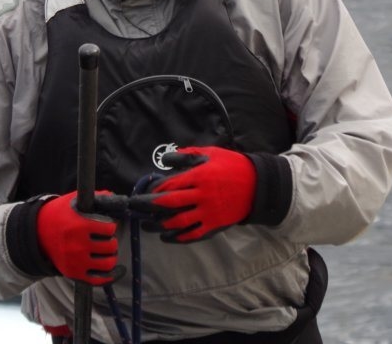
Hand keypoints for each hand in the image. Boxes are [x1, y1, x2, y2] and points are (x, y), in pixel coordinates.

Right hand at [36, 191, 118, 284]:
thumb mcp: (74, 201)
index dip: (110, 225)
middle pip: (110, 246)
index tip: (107, 225)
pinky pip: (97, 279)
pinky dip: (109, 276)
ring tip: (107, 251)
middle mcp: (78, 245)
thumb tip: (114, 196)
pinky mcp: (74, 273)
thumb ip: (96, 198)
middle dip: (111, 240)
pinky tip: (115, 270)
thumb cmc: (59, 214)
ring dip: (111, 256)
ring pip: (107, 263)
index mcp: (80, 225)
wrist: (38, 233)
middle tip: (106, 238)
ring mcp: (76, 262)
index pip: (109, 228)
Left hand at [130, 146, 256, 242]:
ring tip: (146, 225)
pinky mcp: (214, 225)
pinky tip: (166, 237)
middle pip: (169, 204)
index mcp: (199, 176)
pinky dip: (177, 238)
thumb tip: (166, 160)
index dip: (154, 190)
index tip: (143, 191)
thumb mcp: (209, 153)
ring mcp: (208, 213)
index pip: (170, 185)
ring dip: (159, 225)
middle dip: (148, 207)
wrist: (257, 185)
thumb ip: (186, 155)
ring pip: (178, 222)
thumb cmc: (231, 165)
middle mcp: (202, 196)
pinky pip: (192, 235)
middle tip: (135, 207)